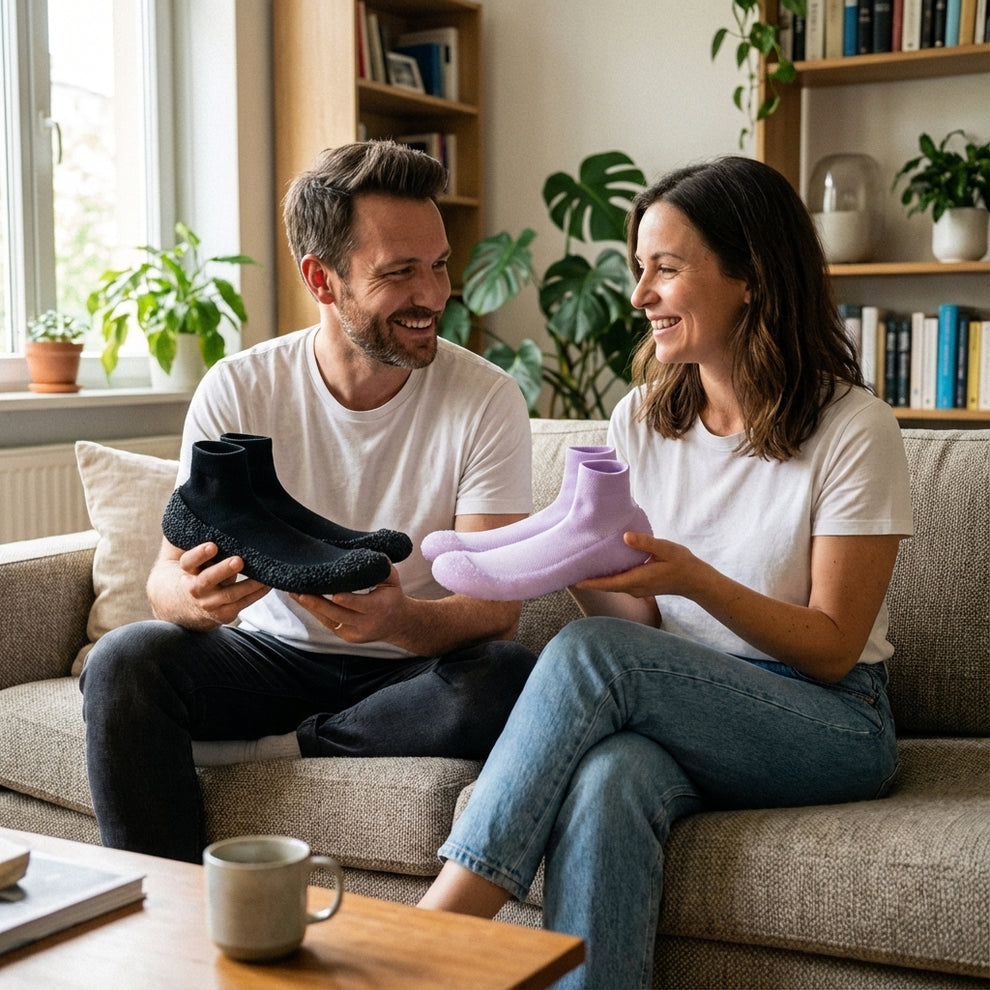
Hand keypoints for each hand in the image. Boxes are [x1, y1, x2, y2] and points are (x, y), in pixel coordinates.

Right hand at [171, 542, 270, 627]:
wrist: (186, 604)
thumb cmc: (197, 569)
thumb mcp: (192, 556)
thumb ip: (198, 536)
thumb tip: (206, 504)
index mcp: (187, 570)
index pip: (189, 561)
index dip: (200, 554)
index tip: (213, 545)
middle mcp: (195, 588)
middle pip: (207, 580)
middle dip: (223, 570)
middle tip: (239, 560)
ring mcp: (209, 604)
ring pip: (229, 594)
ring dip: (248, 584)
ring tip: (263, 575)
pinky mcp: (223, 614)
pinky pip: (242, 604)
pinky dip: (256, 594)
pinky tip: (268, 584)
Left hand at [291, 564, 405, 642]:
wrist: (397, 624)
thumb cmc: (392, 596)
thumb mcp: (392, 580)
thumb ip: (382, 568)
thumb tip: (369, 552)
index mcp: (379, 607)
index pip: (359, 604)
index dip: (345, 599)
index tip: (332, 592)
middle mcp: (366, 623)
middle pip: (338, 614)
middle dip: (317, 603)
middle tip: (300, 592)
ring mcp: (355, 632)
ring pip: (329, 620)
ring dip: (310, 607)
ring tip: (294, 593)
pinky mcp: (346, 636)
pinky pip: (328, 623)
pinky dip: (315, 612)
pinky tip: (302, 600)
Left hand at [575, 532, 702, 599]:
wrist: (695, 580)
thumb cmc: (681, 563)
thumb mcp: (665, 548)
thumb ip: (645, 543)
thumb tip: (625, 537)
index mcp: (638, 579)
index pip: (609, 583)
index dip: (591, 582)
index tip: (575, 580)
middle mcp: (634, 587)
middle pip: (606, 586)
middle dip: (589, 581)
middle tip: (571, 571)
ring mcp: (637, 589)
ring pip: (612, 585)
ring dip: (598, 579)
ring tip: (582, 568)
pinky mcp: (640, 586)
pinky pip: (619, 583)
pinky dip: (608, 578)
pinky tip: (602, 567)